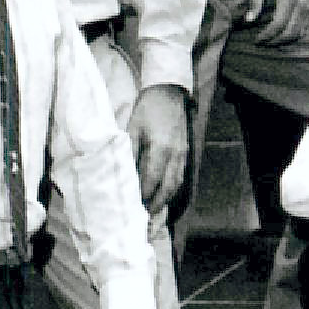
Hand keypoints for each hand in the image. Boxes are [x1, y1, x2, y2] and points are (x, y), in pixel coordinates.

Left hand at [127, 83, 189, 212]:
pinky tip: (162, 195)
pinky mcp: (186, 153)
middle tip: (143, 216)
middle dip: (156, 203)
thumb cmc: (147, 109)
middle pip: (168, 187)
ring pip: (176, 184)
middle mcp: (175, 154)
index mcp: (161, 148)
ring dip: (165, 199)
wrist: (169, 93)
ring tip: (152, 210)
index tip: (133, 206)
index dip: (143, 194)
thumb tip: (123, 175)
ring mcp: (183, 154)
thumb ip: (129, 152)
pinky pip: (180, 177)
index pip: (152, 179)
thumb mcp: (132, 128)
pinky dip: (171, 189)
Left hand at [246, 0, 308, 47]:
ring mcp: (308, 6)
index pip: (279, 24)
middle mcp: (302, 4)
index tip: (257, 39)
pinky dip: (294, 35)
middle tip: (263, 43)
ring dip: (285, 40)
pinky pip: (305, 27)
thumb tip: (250, 20)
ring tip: (272, 41)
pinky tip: (283, 35)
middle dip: (276, 41)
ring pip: (299, 32)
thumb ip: (256, 1)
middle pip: (290, 32)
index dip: (267, 35)